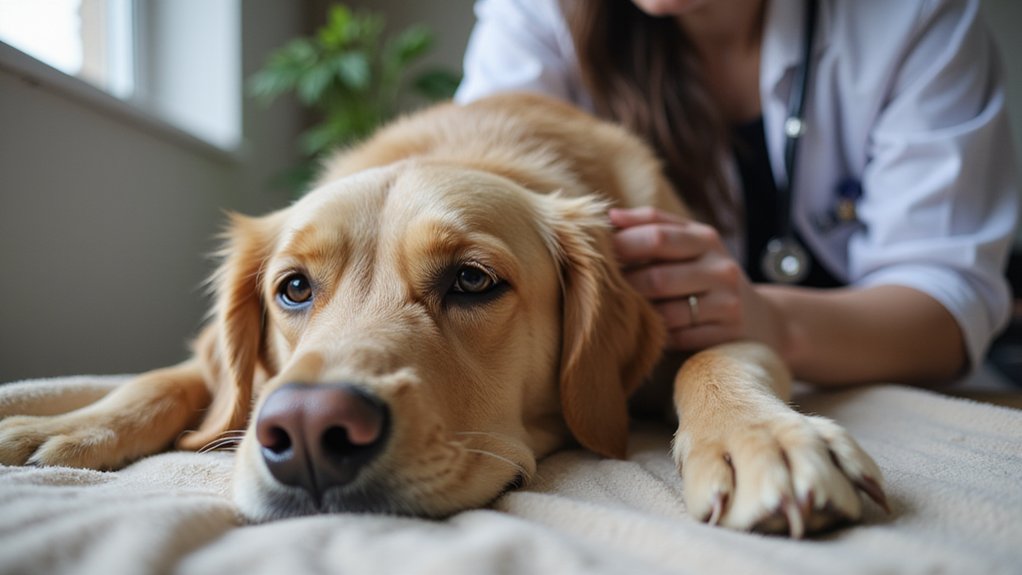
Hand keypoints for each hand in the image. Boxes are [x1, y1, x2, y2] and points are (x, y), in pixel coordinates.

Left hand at [609, 207, 785, 352]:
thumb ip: (653, 225)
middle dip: (624, 286)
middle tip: (598, 290)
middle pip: (657, 277)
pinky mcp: (727, 337)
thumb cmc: (709, 276)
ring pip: (666, 312)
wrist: (762, 320)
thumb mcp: (691, 244)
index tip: (595, 254)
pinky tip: (645, 333)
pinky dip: (657, 336)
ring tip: (617, 313)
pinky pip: (678, 338)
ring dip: (638, 314)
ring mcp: (727, 305)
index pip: (657, 236)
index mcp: (706, 239)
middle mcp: (721, 269)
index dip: (622, 245)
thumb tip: (610, 215)